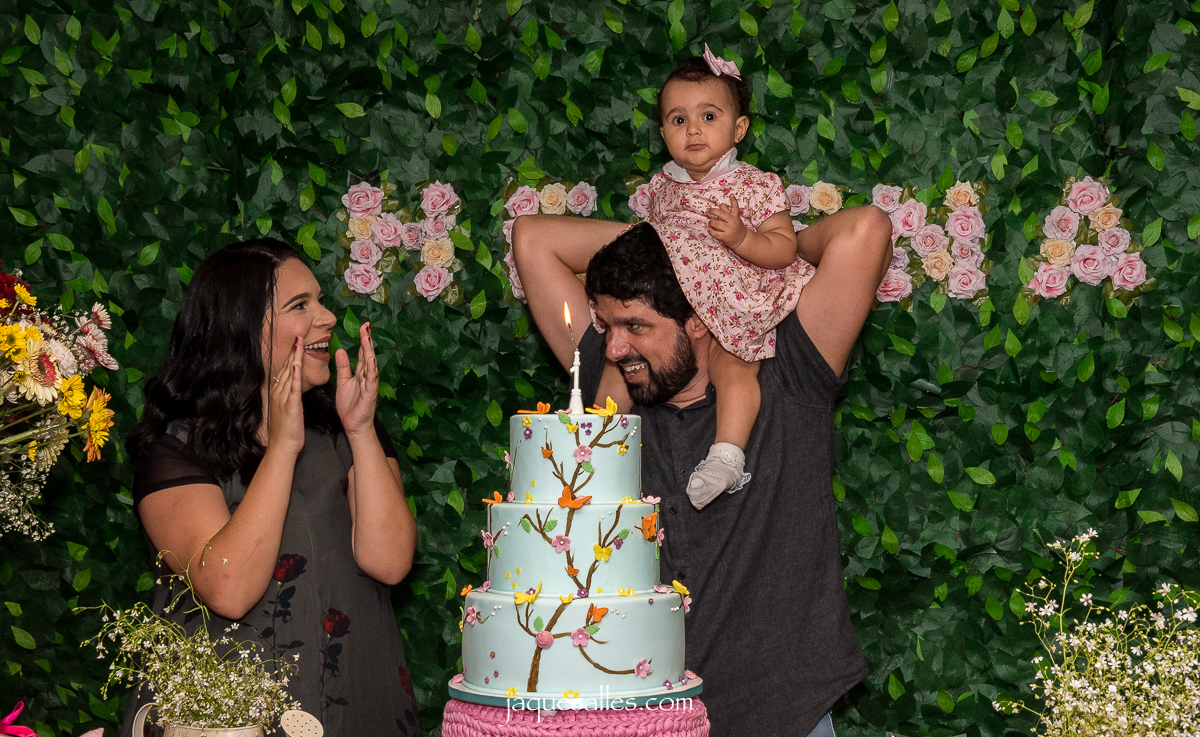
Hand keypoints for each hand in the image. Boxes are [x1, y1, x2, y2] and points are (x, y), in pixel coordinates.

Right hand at [266, 337, 305, 456]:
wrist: (282, 446)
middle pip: (286, 367)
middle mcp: (279, 392)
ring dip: (294, 357)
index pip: (286, 369)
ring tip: (299, 342)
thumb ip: (289, 395)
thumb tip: (292, 385)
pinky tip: (296, 364)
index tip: (297, 341)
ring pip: (289, 373)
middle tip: (298, 335)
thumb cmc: (287, 430)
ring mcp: (283, 398)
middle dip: (293, 351)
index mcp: (279, 392)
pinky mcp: (290, 405)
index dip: (291, 355)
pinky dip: (294, 375)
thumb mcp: (287, 408)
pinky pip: (293, 388)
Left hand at [336, 322, 378, 439]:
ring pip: (370, 365)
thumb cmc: (350, 405)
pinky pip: (371, 380)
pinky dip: (371, 369)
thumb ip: (343, 367)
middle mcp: (367, 376)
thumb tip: (341, 350)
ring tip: (367, 337)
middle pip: (368, 355)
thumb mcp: (343, 382)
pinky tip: (371, 359)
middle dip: (367, 340)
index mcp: (361, 373)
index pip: (362, 353)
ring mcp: (370, 384)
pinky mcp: (370, 394)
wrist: (353, 425)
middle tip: (366, 326)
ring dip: (369, 351)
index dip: (363, 340)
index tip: (363, 326)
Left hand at [707, 195, 747, 249]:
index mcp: (735, 217)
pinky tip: (709, 229)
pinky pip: (716, 233)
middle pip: (722, 214)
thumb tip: (722, 205)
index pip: (735, 208)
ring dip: (711, 222)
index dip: (733, 201)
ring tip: (710, 222)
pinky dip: (711, 231)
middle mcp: (732, 222)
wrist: (742, 240)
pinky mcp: (725, 237)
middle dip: (713, 211)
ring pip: (717, 223)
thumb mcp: (734, 219)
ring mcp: (729, 229)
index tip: (731, 195)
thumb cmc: (736, 228)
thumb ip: (728, 212)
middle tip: (708, 210)